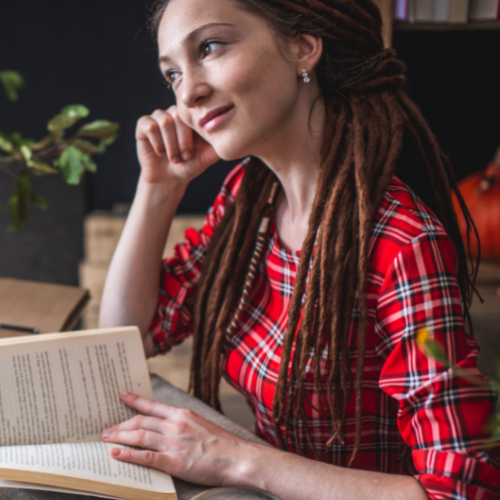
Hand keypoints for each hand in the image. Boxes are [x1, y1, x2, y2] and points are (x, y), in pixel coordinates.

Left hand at [101, 391, 259, 486]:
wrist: (238, 458)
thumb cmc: (223, 444)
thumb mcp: (202, 425)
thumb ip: (184, 423)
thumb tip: (167, 424)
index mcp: (183, 415)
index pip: (153, 405)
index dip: (135, 400)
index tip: (121, 395)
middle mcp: (176, 425)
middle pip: (141, 421)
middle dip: (120, 424)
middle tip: (105, 428)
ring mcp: (174, 443)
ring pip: (139, 436)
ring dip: (119, 436)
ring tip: (105, 439)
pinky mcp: (175, 461)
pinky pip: (146, 457)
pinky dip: (128, 454)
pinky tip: (116, 453)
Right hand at [136, 105, 219, 185]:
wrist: (170, 179)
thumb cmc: (189, 166)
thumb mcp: (207, 157)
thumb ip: (218, 146)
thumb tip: (234, 138)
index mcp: (191, 117)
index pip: (193, 112)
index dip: (194, 132)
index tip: (193, 152)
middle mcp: (175, 113)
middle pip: (178, 115)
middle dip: (182, 140)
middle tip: (185, 157)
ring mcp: (158, 117)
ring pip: (164, 121)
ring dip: (170, 144)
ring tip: (174, 158)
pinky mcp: (144, 124)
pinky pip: (149, 125)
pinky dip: (156, 142)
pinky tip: (160, 153)